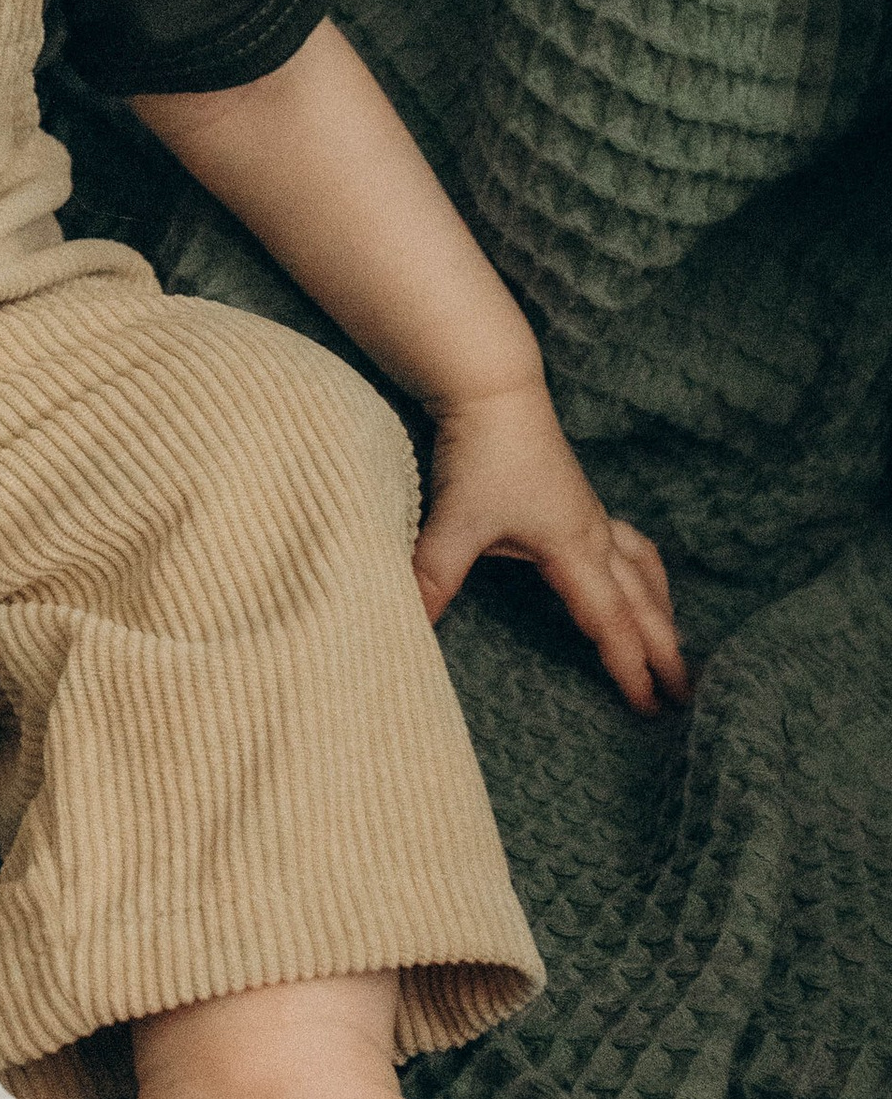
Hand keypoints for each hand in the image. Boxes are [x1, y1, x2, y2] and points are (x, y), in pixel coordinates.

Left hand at [413, 382, 687, 714]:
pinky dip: (645, 571)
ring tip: (674, 644)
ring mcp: (591, 515)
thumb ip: (434, 576)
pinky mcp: (579, 499)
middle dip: (665, 651)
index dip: (629, 668)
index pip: (610, 623)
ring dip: (662, 610)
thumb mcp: (454, 521)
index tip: (649, 708)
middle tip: (687, 695)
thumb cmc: (480, 453)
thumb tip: (411, 625)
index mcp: (574, 548)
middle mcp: (594, 535)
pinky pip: (629, 543)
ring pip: (644, 571)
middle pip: (642, 604)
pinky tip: (638, 575)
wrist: (493, 389)